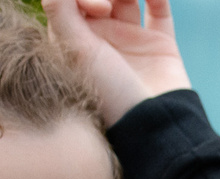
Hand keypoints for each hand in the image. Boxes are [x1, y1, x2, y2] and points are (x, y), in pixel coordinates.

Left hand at [42, 0, 190, 125]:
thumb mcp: (77, 50)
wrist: (155, 125)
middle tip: (110, 7)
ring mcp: (130, 41)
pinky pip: (159, 10)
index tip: (100, 9)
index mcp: (76, 43)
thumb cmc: (110, 93)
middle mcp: (101, 40)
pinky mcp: (160, 46)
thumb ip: (60, 9)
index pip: (72, 1)